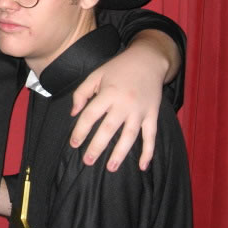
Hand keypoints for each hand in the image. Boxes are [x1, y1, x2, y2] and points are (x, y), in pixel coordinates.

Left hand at [69, 30, 178, 171]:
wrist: (148, 60)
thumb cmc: (118, 68)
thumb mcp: (95, 75)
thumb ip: (82, 93)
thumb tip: (73, 113)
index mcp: (108, 93)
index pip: (90, 115)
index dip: (80, 130)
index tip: (74, 143)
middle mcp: (124, 104)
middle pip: (108, 129)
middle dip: (97, 146)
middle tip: (88, 161)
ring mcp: (140, 110)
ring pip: (130, 136)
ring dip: (120, 153)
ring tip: (110, 168)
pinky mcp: (153, 114)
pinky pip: (151, 136)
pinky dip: (148, 152)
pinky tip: (142, 166)